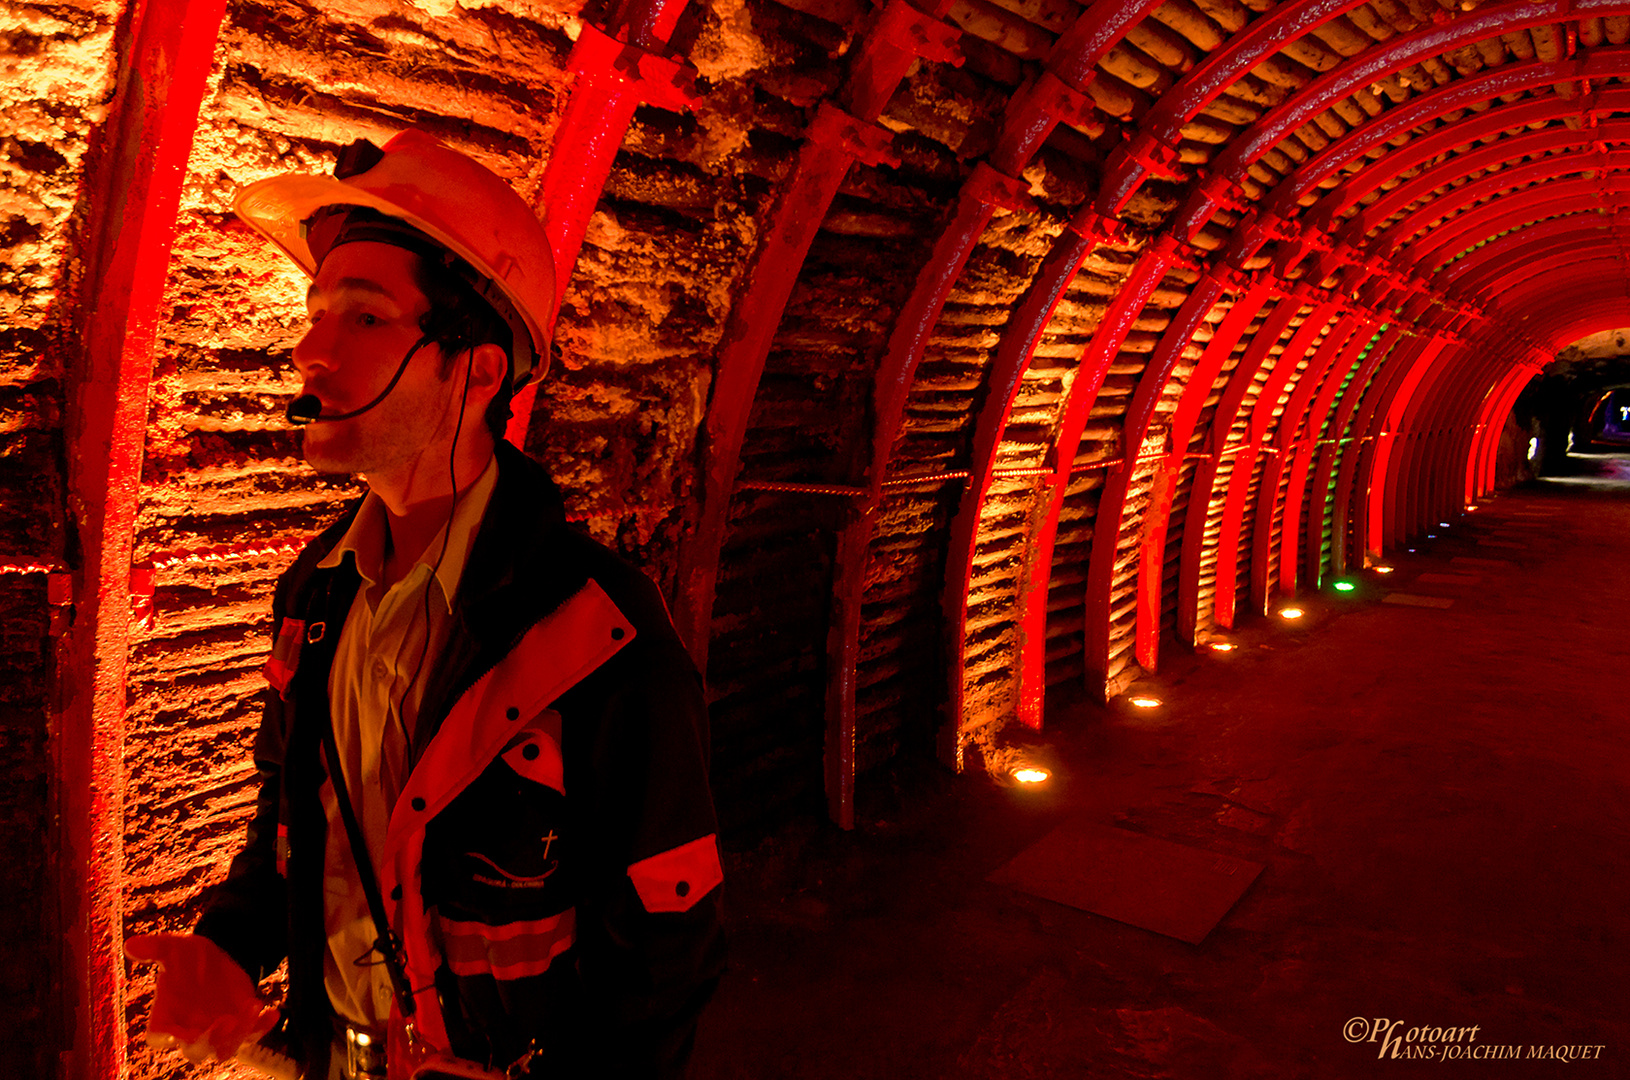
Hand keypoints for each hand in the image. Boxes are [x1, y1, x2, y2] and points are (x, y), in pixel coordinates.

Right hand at [125, 932, 270, 1062]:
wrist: (217, 955)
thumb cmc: (187, 957)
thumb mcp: (172, 948)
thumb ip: (154, 949)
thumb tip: (130, 944)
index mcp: (166, 1019)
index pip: (159, 1038)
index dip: (168, 1038)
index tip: (176, 1033)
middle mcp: (190, 1032)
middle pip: (196, 1051)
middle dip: (210, 1041)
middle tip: (225, 1022)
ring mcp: (218, 1032)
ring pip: (227, 1046)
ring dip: (240, 1034)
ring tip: (252, 1007)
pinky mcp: (242, 1025)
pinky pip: (254, 1033)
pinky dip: (263, 1026)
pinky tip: (273, 1012)